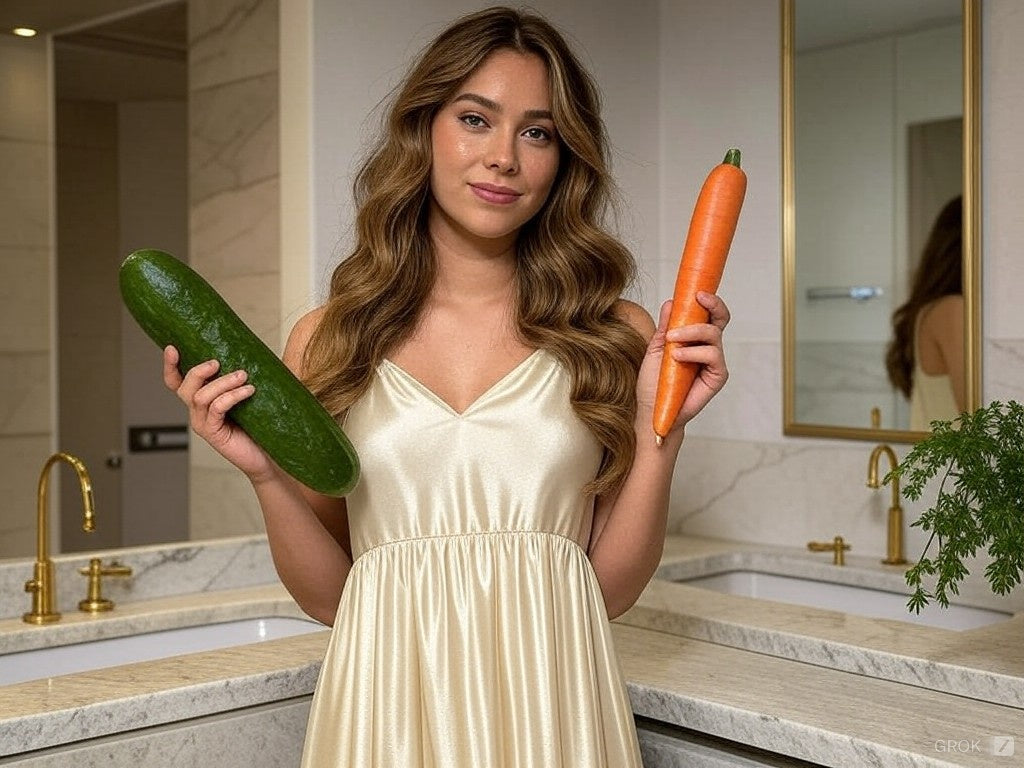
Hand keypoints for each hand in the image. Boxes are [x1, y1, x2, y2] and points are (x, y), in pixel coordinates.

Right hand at [163, 346, 275, 481]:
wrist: (270, 455)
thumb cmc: (261, 424)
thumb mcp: (250, 395)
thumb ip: (243, 377)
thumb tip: (256, 350)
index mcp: (203, 400)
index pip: (176, 382)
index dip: (170, 366)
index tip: (172, 348)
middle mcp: (198, 412)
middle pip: (184, 387)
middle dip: (199, 371)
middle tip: (218, 362)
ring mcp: (204, 424)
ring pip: (200, 396)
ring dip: (222, 382)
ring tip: (243, 375)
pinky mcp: (214, 433)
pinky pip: (216, 409)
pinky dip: (231, 396)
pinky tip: (248, 390)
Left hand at [636, 291, 729, 431]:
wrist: (652, 410)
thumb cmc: (654, 383)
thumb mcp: (656, 349)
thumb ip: (665, 327)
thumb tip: (671, 302)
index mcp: (694, 340)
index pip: (707, 315)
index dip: (707, 301)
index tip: (696, 291)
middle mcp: (707, 348)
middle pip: (720, 319)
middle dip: (713, 305)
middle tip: (698, 298)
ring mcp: (714, 362)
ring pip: (713, 334)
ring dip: (691, 331)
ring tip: (671, 341)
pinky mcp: (717, 377)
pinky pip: (713, 355)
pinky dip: (694, 352)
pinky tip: (678, 357)